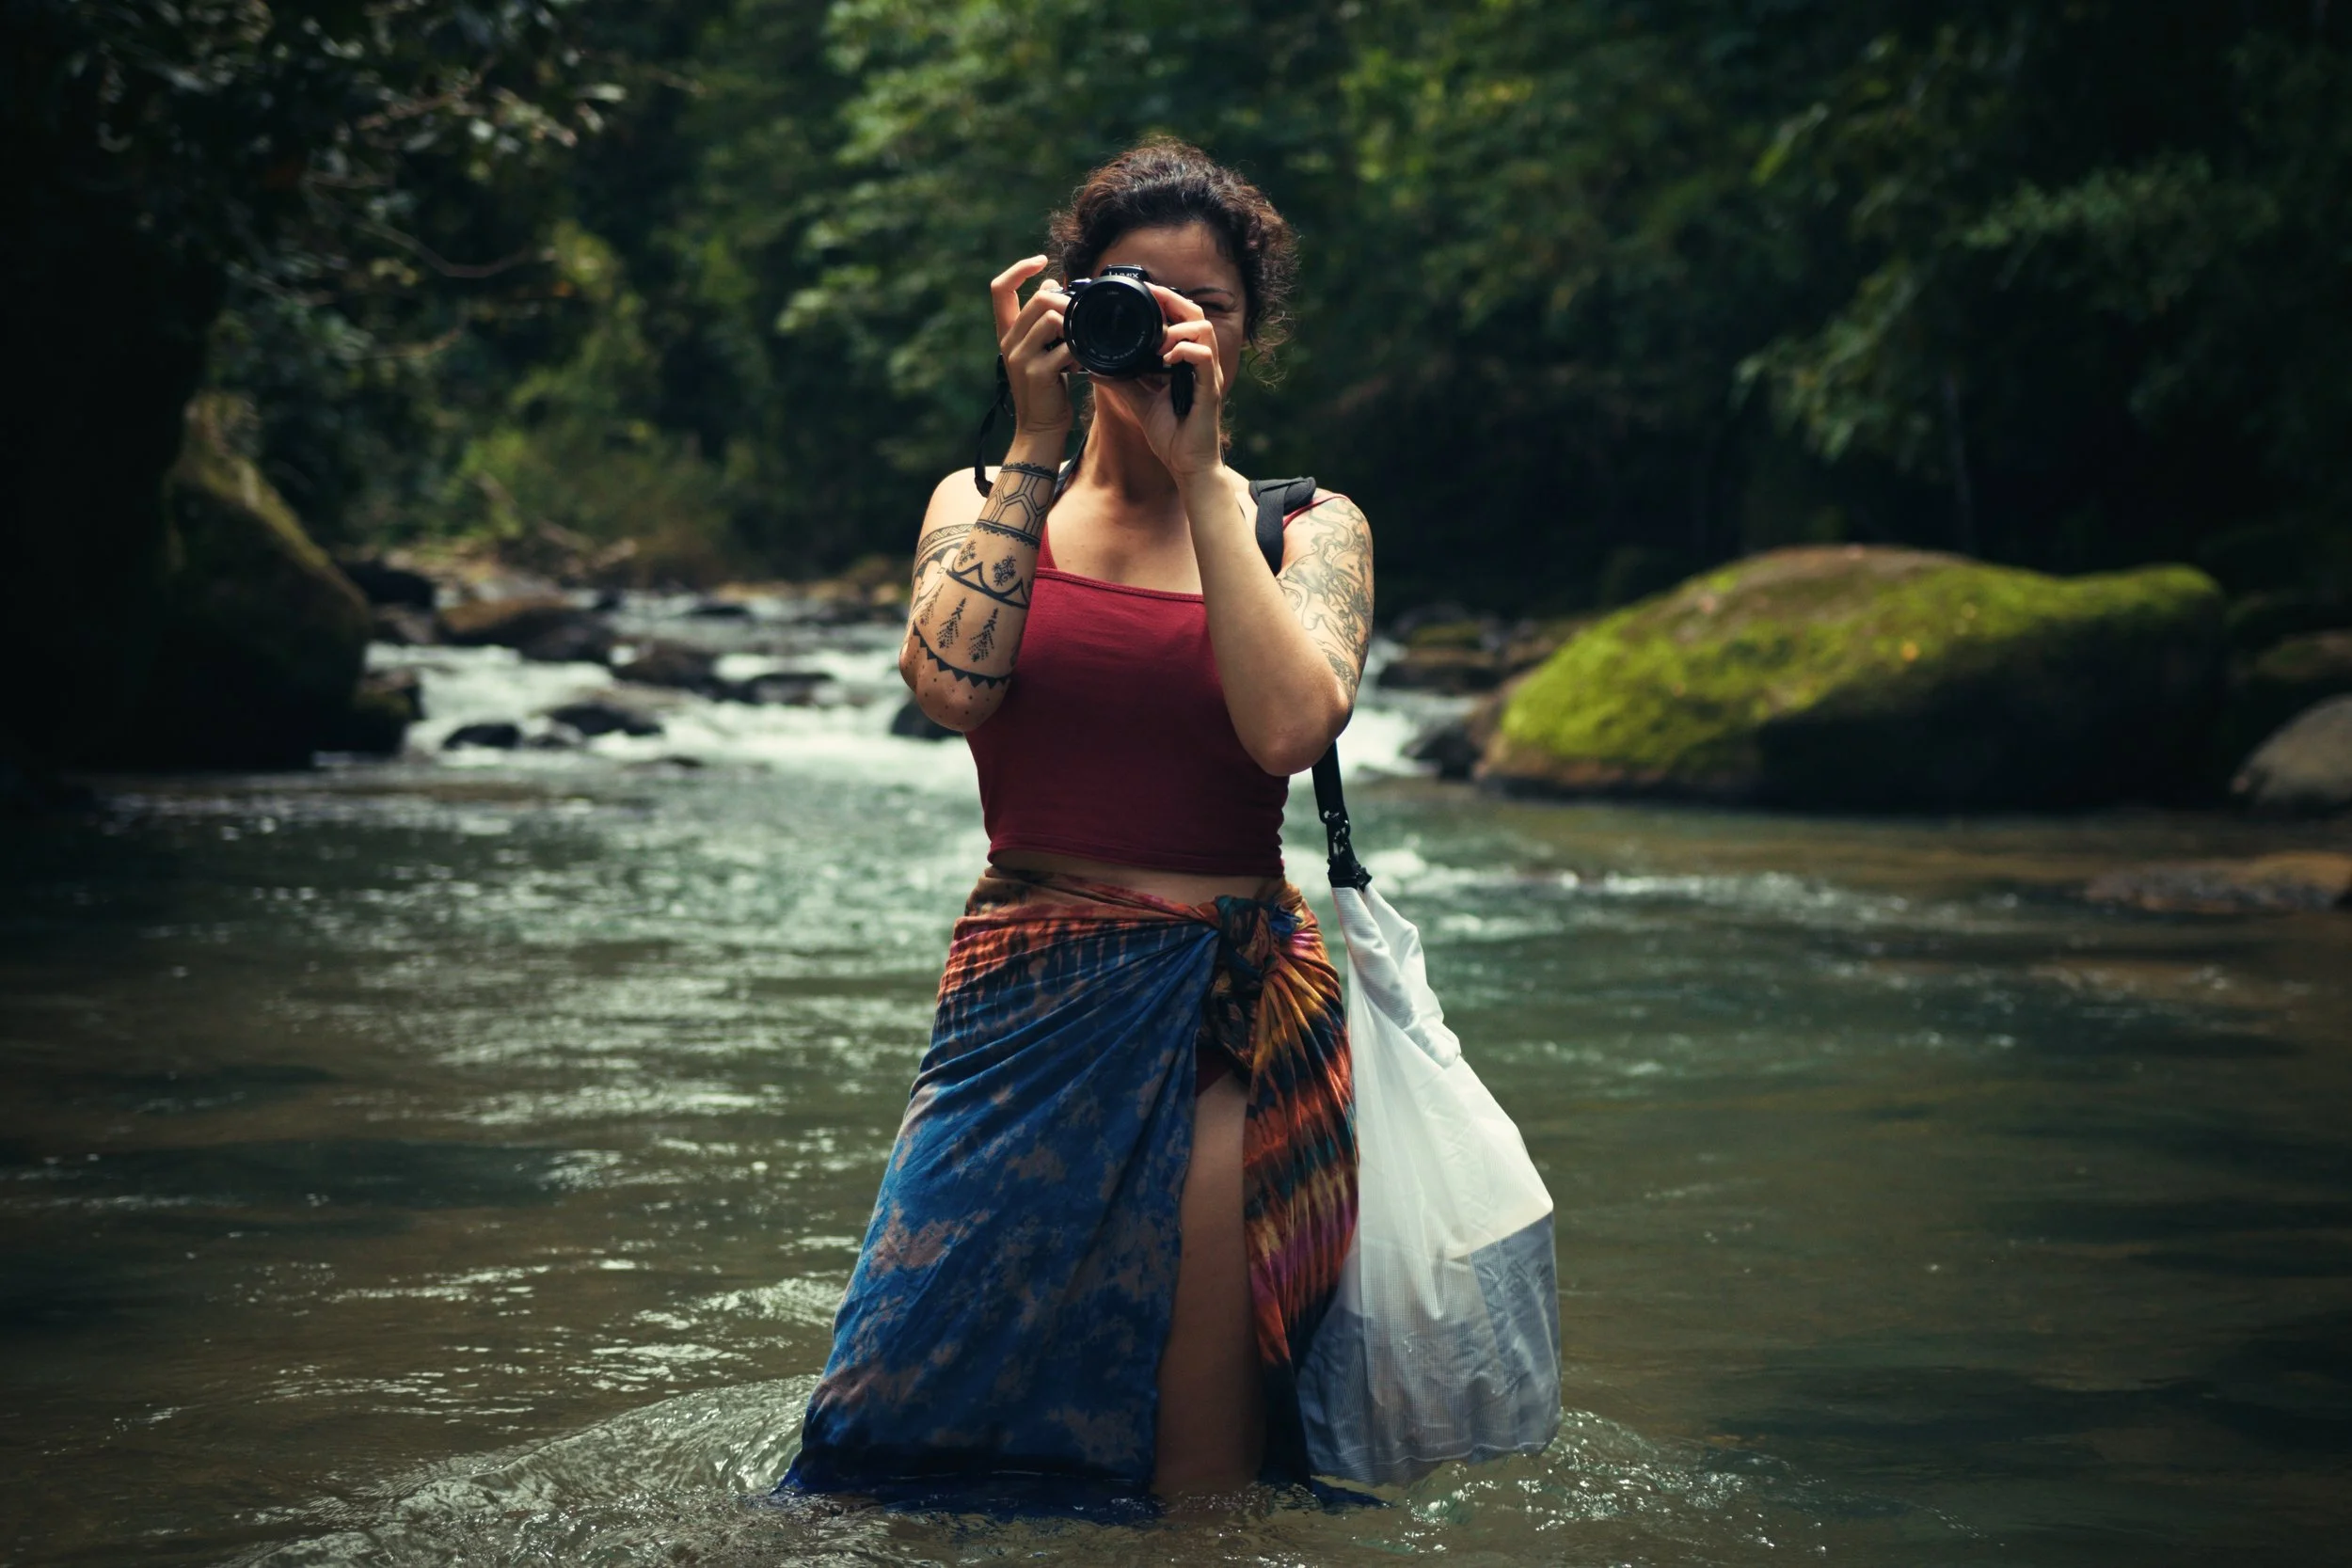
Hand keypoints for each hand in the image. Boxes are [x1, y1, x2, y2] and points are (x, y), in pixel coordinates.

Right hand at [991, 256, 1075, 439]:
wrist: (1040, 428)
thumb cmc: (1046, 388)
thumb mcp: (1039, 350)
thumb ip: (1042, 321)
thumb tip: (1051, 286)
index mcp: (1007, 333)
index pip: (999, 289)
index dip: (1019, 268)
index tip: (1041, 261)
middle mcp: (1009, 342)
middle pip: (1038, 300)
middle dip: (1065, 302)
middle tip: (1081, 316)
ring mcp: (1021, 357)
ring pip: (1051, 318)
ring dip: (1075, 326)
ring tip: (1081, 344)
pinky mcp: (1038, 373)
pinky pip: (1066, 347)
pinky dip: (1081, 351)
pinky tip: (1083, 364)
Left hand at [1090, 283, 1226, 478]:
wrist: (1188, 466)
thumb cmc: (1172, 436)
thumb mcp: (1140, 402)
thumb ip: (1122, 382)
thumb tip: (1096, 369)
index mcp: (1186, 361)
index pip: (1182, 318)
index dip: (1165, 300)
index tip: (1143, 292)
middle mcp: (1200, 363)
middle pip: (1196, 313)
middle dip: (1172, 300)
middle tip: (1149, 297)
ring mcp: (1207, 375)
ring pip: (1203, 328)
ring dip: (1178, 327)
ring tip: (1158, 341)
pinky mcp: (1209, 390)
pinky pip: (1204, 357)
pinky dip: (1186, 350)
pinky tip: (1168, 358)